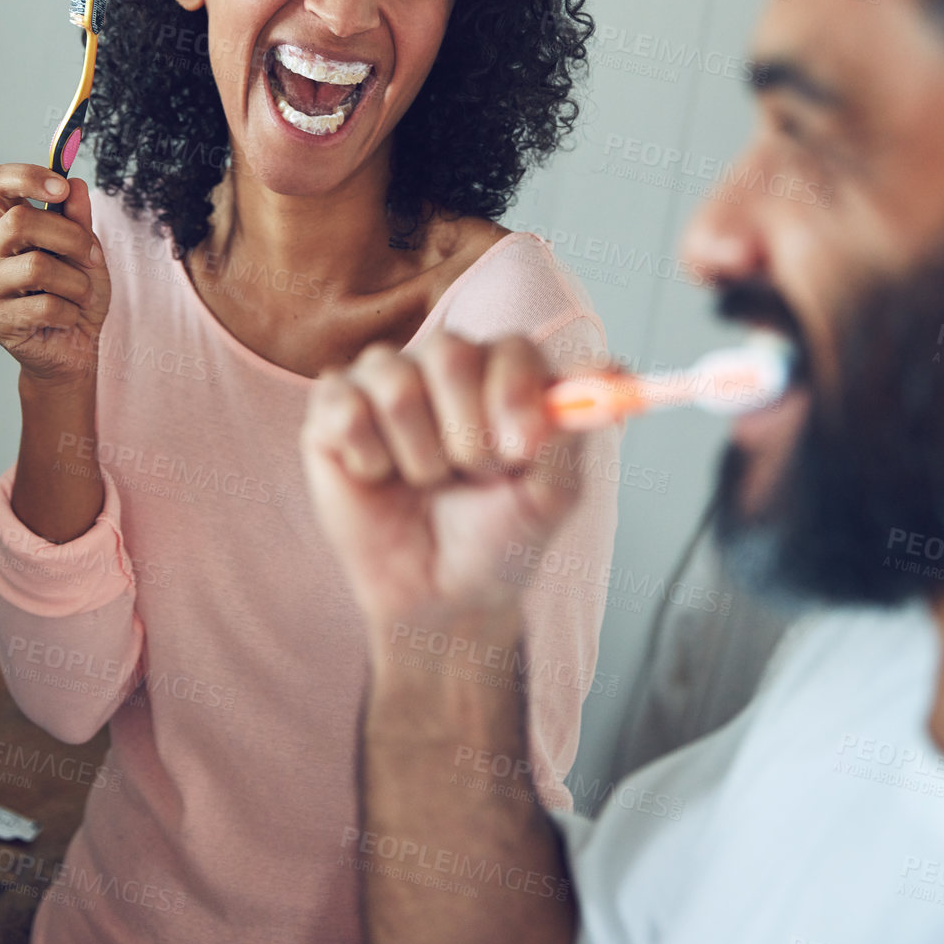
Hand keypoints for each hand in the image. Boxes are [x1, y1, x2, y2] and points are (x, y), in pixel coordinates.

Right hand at [0, 165, 110, 383]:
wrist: (75, 348)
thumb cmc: (77, 294)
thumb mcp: (87, 252)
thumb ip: (79, 220)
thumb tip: (75, 185)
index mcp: (7, 224)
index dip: (26, 177)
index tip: (60, 187)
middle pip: (20, 221)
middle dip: (70, 237)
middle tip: (93, 257)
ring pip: (36, 267)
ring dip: (76, 282)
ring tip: (82, 295)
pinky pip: (44, 306)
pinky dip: (70, 311)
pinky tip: (67, 318)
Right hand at [301, 331, 589, 632]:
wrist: (441, 595)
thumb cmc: (498, 539)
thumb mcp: (552, 496)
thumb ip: (574, 432)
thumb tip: (610, 372)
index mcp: (501, 372)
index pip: (512, 347)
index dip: (515, 395)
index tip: (519, 454)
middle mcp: (442, 363)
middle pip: (450, 353)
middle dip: (466, 434)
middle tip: (470, 475)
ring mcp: (384, 381)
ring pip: (396, 384)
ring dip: (419, 455)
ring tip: (425, 481)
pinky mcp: (333, 410)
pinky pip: (343, 407)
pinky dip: (367, 458)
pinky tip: (378, 476)